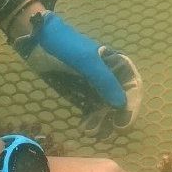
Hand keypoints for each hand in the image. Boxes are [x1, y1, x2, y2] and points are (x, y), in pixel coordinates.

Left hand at [16, 12, 143, 138]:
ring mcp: (94, 84)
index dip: (131, 107)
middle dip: (114, 118)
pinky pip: (90, 108)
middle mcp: (109, 75)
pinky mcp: (79, 91)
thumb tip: (122, 105)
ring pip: (105, 107)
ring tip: (90, 132)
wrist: (38, 37)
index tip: (122, 124)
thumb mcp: (87, 61)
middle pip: (119, 101)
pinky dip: (90, 119)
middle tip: (105, 134)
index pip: (132, 87)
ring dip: (102, 121)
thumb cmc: (66, 45)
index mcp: (117, 64)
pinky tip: (83, 127)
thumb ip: (105, 81)